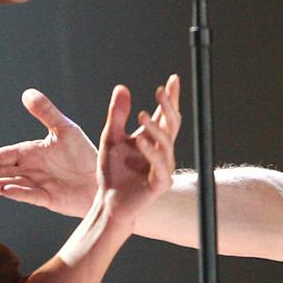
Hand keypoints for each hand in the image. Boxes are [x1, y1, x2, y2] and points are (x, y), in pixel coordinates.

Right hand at [0, 88, 104, 216]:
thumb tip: (27, 92)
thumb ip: (46, 112)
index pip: (3, 155)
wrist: (102, 179)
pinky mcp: (48, 198)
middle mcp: (30, 169)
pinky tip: (6, 191)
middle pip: (1, 171)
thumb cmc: (85, 154)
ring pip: (9, 184)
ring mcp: (37, 184)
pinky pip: (30, 195)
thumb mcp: (65, 128)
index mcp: (30, 152)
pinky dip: (18, 193)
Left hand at [97, 74, 178, 224]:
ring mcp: (163, 167)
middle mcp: (162, 152)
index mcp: (153, 140)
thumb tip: (122, 87)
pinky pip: (159, 164)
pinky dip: (150, 151)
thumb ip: (117, 115)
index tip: (173, 79)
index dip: (171, 98)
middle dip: (169, 106)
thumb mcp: (111, 137)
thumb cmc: (112, 172)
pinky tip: (140, 140)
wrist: (109, 202)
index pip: (165, 115)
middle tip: (161, 90)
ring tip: (142, 114)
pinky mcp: (160, 183)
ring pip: (166, 142)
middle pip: (172, 124)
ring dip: (155, 128)